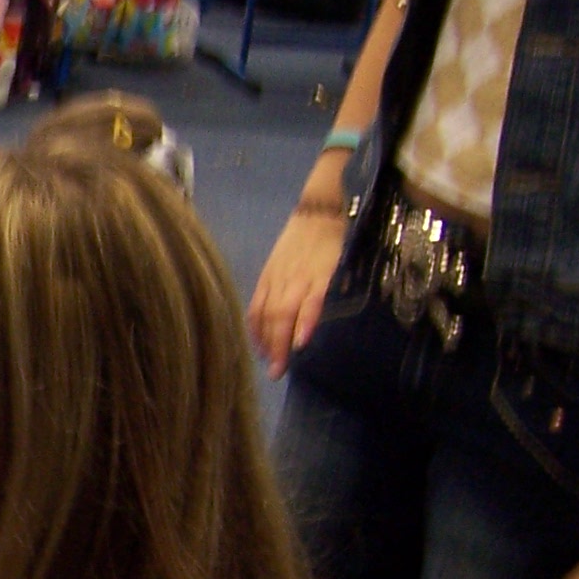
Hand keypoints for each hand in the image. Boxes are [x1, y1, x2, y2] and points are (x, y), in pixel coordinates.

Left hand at [247, 175, 350, 379]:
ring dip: (282, 342)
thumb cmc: (304, 235)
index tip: (261, 356)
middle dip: (270, 347)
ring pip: (284, 313)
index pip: (256, 312)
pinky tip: (302, 340)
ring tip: (283, 364)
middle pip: (269, 318)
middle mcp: (279, 279)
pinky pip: (311, 300)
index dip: (257, 336)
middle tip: (274, 373)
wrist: (321, 205)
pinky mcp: (321, 272)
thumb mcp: (282, 260)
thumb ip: (277, 284)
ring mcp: (299, 276)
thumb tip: (275, 315)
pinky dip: (305, 320)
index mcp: (269, 277)